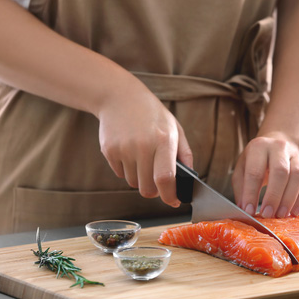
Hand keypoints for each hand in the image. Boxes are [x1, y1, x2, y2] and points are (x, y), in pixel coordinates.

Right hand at [96, 76, 192, 207]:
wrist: (119, 96)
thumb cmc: (152, 114)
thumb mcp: (174, 127)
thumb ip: (184, 154)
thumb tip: (189, 179)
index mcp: (163, 140)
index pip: (165, 178)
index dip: (169, 196)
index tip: (173, 201)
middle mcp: (142, 146)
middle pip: (147, 188)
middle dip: (154, 191)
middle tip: (158, 182)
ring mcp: (123, 148)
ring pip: (133, 183)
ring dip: (140, 178)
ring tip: (142, 158)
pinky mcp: (109, 150)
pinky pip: (120, 174)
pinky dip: (126, 169)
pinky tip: (129, 151)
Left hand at [232, 133, 298, 217]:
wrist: (276, 147)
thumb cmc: (256, 162)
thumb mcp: (242, 170)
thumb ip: (241, 189)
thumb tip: (245, 210)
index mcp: (258, 147)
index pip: (255, 172)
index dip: (251, 193)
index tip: (249, 211)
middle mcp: (279, 147)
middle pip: (280, 171)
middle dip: (274, 196)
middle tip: (268, 214)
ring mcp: (296, 155)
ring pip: (298, 176)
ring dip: (289, 199)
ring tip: (281, 215)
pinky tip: (294, 212)